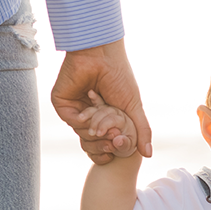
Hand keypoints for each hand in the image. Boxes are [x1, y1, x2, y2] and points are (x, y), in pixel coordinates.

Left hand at [52, 39, 152, 164]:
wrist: (102, 56)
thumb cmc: (119, 76)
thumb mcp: (134, 107)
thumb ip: (141, 131)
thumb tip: (148, 154)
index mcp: (104, 115)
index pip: (105, 141)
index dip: (112, 147)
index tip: (119, 144)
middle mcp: (89, 113)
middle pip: (93, 141)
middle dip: (104, 141)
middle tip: (113, 133)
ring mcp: (75, 108)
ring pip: (82, 133)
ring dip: (95, 127)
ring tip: (104, 112)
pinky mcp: (62, 102)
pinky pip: (72, 122)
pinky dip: (83, 120)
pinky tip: (89, 110)